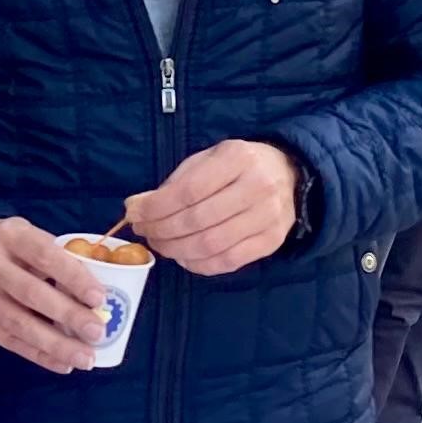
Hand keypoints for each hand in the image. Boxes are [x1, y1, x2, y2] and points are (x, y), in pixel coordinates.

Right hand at [0, 216, 108, 375]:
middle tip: (97, 332)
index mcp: (9, 235)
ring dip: (56, 345)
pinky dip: (38, 354)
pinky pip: (8, 341)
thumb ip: (55, 258)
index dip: (73, 278)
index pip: (44, 256)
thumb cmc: (7, 246)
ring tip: (85, 358)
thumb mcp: (27, 236)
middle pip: (31, 293)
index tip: (99, 298)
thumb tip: (93, 297)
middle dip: (68, 315)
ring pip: (19, 324)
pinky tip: (63, 363)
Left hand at [121, 140, 301, 274]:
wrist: (287, 173)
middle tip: (145, 232)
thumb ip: (174, 183)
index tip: (133, 214)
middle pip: (196, 221)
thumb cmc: (237, 166)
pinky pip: (227, 262)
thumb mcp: (207, 160)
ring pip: (209, 245)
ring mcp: (268, 217)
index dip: (154, 208)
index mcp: (237, 158)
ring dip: (175, 250)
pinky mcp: (271, 242)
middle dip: (161, 230)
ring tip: (160, 244)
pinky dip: (197, 264)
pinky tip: (183, 255)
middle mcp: (257, 187)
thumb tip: (138, 208)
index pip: (187, 191)